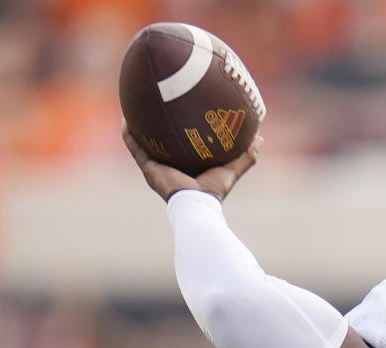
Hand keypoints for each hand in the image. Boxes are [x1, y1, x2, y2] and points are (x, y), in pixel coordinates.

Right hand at [122, 120, 261, 202]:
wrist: (197, 205)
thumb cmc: (214, 191)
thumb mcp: (232, 169)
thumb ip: (246, 155)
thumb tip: (259, 137)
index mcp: (186, 167)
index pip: (181, 147)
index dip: (180, 133)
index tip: (181, 114)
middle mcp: (168, 166)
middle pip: (160, 143)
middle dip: (156, 127)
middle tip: (156, 105)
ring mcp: (156, 168)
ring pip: (143, 143)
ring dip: (138, 127)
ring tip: (134, 107)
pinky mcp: (148, 169)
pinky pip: (135, 149)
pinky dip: (129, 135)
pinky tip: (126, 119)